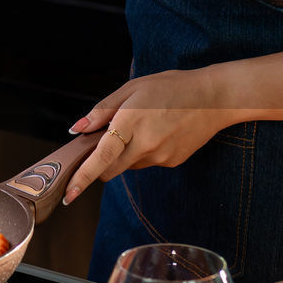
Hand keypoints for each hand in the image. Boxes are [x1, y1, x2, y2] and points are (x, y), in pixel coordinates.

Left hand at [62, 69, 242, 203]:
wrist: (214, 98)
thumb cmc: (171, 87)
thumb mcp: (133, 88)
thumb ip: (103, 110)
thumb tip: (78, 129)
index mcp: (131, 121)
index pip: (101, 156)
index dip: (83, 177)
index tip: (68, 194)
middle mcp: (145, 144)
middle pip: (110, 170)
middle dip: (100, 165)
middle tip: (103, 143)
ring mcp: (160, 156)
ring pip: (128, 165)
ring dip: (124, 154)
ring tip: (143, 126)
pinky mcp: (171, 162)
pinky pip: (147, 163)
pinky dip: (143, 152)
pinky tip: (158, 132)